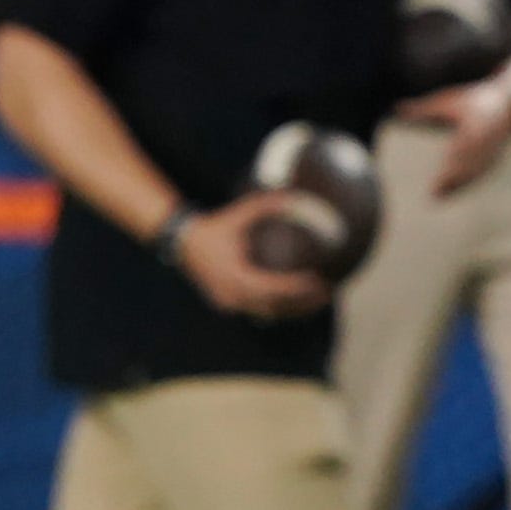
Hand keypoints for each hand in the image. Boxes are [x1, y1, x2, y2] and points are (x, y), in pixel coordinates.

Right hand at [176, 193, 332, 321]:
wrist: (182, 243)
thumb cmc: (216, 226)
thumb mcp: (240, 213)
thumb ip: (266, 205)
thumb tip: (295, 196)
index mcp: (236, 275)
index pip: (273, 288)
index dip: (297, 288)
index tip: (319, 281)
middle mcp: (232, 294)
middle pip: (275, 307)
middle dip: (304, 303)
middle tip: (328, 292)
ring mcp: (228, 303)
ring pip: (268, 313)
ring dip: (294, 310)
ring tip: (318, 300)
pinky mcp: (227, 305)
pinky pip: (257, 310)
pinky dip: (278, 307)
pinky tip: (296, 301)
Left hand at [402, 78, 510, 196]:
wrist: (510, 101)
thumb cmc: (474, 99)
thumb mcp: (448, 101)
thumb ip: (424, 108)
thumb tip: (398, 109)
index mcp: (474, 127)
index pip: (458, 154)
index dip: (447, 170)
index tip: (434, 181)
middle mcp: (486, 142)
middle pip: (467, 168)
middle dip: (451, 183)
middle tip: (433, 197)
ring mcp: (495, 150)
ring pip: (475, 173)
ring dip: (459, 186)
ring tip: (440, 197)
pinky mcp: (498, 156)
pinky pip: (483, 172)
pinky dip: (469, 182)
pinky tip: (455, 190)